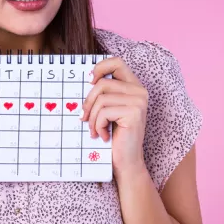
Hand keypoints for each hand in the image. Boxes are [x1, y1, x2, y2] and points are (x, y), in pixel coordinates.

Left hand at [81, 57, 148, 176]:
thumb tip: (85, 78)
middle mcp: (139, 91)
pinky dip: (97, 125)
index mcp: (134, 86)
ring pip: (101, 99)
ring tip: (95, 130)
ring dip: (92, 117)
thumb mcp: (107, 109)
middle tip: (84, 118)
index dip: (100, 67)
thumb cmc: (114, 135)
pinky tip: (103, 135)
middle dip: (88, 102)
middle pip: (102, 83)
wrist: (126, 161)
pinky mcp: (134, 113)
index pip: (117, 62)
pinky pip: (104, 111)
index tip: (88, 81)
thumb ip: (103, 93)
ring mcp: (139, 101)